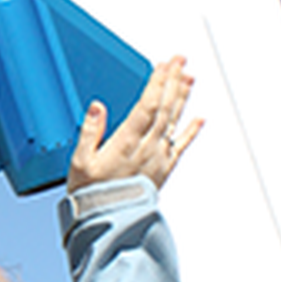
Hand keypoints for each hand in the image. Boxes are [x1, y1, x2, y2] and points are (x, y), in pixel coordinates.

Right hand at [68, 57, 200, 193]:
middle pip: (164, 108)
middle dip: (172, 81)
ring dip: (182, 98)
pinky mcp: (164, 168)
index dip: (157, 83)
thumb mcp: (80, 162)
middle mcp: (147, 148)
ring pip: (174, 121)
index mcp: (126, 143)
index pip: (147, 106)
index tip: (164, 64)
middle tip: (180, 60)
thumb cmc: (92, 194)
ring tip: (189, 77)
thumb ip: (89, 132)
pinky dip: (192, 131)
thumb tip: (97, 107)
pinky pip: (181, 145)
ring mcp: (158, 157)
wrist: (109, 221)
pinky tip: (200, 118)